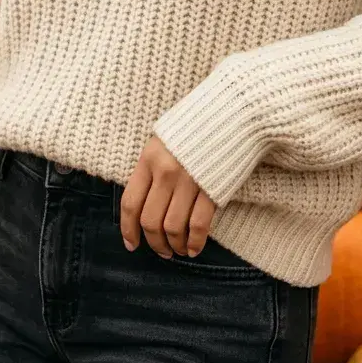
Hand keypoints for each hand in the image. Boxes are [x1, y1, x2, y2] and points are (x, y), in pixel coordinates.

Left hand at [121, 136, 216, 258]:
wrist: (233, 111)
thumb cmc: (197, 125)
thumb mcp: (165, 138)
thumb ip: (152, 166)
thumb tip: (145, 201)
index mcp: (149, 158)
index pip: (131, 202)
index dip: (129, 229)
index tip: (132, 244)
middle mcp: (165, 171)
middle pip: (150, 220)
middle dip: (155, 243)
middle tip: (162, 251)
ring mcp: (189, 180)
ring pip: (173, 227)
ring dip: (175, 246)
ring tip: (179, 250)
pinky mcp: (212, 188)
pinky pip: (198, 225)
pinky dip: (195, 242)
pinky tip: (195, 248)